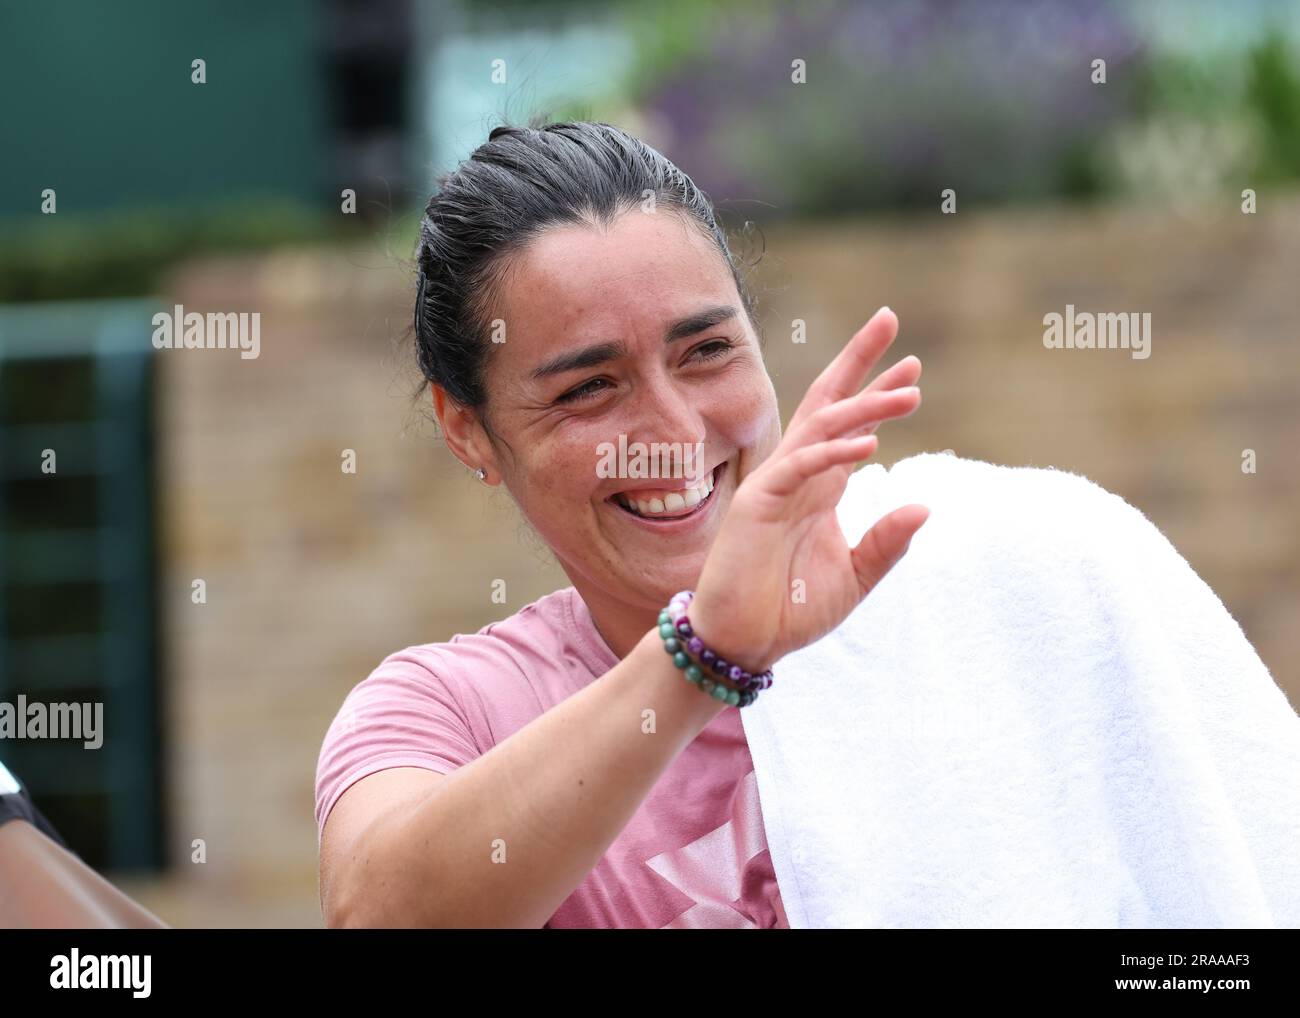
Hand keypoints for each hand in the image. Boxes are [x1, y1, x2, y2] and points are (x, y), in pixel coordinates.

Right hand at [690, 307, 929, 670]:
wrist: (745, 642)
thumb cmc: (790, 610)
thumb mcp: (856, 577)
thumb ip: (886, 543)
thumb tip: (923, 506)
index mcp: (819, 489)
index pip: (850, 427)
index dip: (877, 394)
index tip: (911, 368)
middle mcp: (798, 476)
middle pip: (828, 403)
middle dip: (858, 362)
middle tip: (889, 319)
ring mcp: (775, 486)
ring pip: (820, 428)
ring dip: (864, 406)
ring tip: (910, 390)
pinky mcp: (756, 505)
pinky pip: (798, 468)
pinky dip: (831, 453)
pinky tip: (868, 444)